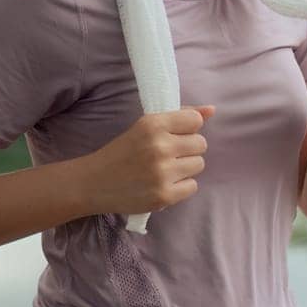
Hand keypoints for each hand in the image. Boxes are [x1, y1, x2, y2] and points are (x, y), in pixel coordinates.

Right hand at [78, 105, 214, 215]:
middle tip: (166, 155)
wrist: (93, 182)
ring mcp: (163, 173)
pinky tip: (163, 184)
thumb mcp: (145, 126)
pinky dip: (181, 186)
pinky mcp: (164, 196)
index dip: (187, 129)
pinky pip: (192, 186)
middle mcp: (160, 146)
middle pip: (201, 144)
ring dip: (185, 168)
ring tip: (164, 170)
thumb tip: (212, 110)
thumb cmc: (122, 151)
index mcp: (153, 124)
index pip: (195, 121)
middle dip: (187, 149)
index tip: (173, 136)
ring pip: (199, 165)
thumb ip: (179, 117)